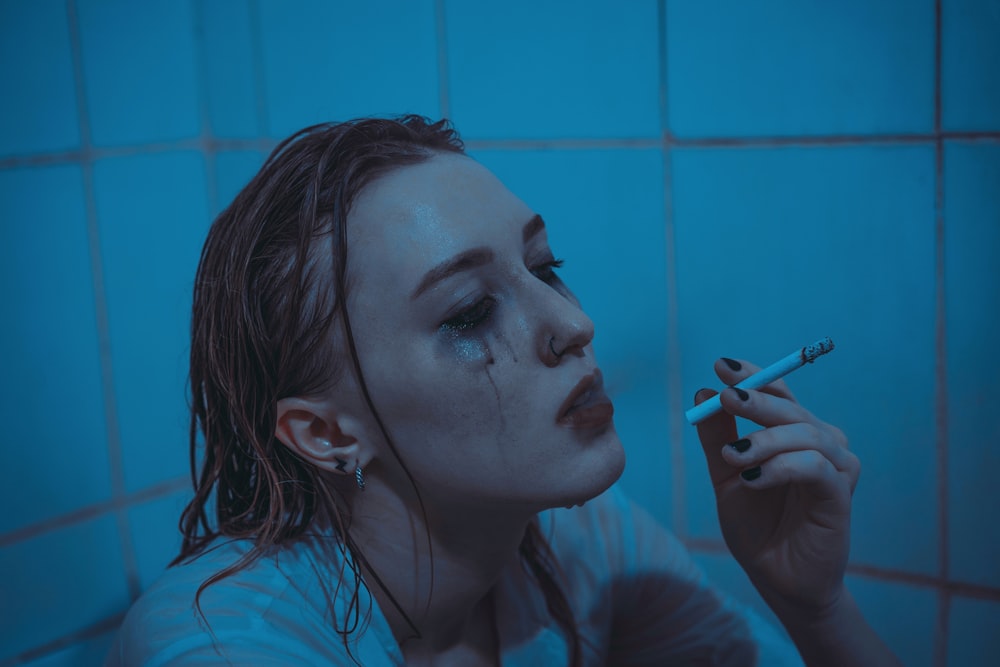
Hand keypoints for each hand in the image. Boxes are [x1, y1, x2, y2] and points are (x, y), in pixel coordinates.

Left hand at [694, 357, 860, 616]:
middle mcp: (821, 443)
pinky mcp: (841, 495)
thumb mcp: (725, 475)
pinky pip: (815, 467)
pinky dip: (781, 467)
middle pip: (791, 408)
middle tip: (724, 397)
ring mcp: (836, 468)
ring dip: (764, 440)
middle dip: (755, 398)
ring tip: (731, 455)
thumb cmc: (756, 524)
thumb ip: (717, 436)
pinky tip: (751, 478)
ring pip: (805, 434)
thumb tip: (702, 392)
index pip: (778, 392)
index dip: (753, 376)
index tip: (720, 366)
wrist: (774, 576)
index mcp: (794, 434)